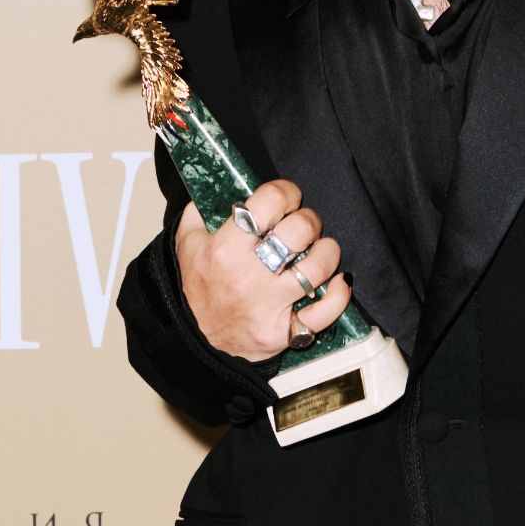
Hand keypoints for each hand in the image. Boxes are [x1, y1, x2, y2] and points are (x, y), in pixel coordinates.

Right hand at [175, 179, 349, 363]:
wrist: (190, 342)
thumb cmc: (192, 291)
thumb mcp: (185, 243)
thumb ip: (201, 210)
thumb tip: (222, 183)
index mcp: (224, 249)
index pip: (269, 202)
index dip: (285, 191)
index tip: (287, 197)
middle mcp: (248, 277)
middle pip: (299, 231)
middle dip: (307, 220)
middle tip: (303, 225)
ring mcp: (269, 306)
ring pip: (317, 268)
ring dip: (326, 252)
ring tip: (319, 249)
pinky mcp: (284, 332)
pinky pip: (324, 314)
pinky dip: (339, 295)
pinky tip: (338, 281)